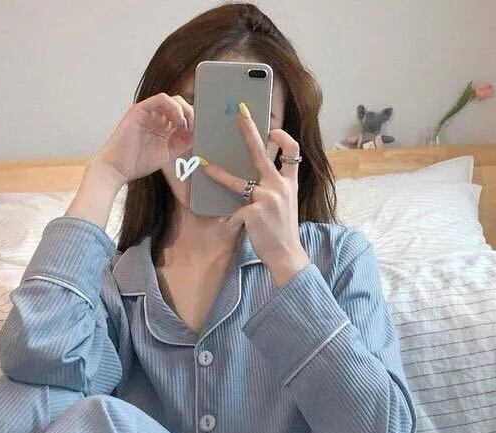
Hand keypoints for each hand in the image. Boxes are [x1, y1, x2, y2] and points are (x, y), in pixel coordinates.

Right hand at [95, 93, 193, 185]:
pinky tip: (178, 121)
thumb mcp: (168, 153)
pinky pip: (161, 99)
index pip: (183, 115)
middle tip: (197, 127)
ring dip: (185, 110)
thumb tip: (196, 133)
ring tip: (188, 125)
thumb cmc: (137, 163)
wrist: (117, 169)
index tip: (202, 131)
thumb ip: (181, 142)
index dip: (194, 120)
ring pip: (173, 100)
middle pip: (180, 105)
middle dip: (192, 114)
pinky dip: (173, 107)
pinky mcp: (140, 109)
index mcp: (163, 125)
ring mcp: (148, 111)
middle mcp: (156, 116)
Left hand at [198, 102, 310, 286]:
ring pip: (237, 182)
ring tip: (203, 165)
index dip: (283, 137)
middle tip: (240, 114)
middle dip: (250, 131)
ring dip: (218, 173)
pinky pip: (234, 213)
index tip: (271, 129)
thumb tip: (255, 178)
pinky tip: (228, 227)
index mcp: (289, 183)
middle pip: (261, 154)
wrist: (286, 255)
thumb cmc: (282, 231)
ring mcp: (267, 198)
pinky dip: (230, 221)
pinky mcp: (254, 213)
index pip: (292, 152)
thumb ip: (275, 188)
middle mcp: (279, 186)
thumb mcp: (285, 205)